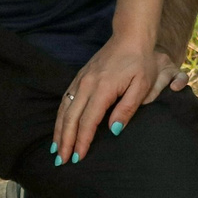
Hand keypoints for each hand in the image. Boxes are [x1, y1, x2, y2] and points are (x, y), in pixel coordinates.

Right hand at [56, 35, 184, 162]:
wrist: (130, 37)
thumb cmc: (140, 62)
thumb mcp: (142, 85)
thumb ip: (127, 108)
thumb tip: (114, 130)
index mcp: (102, 89)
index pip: (88, 121)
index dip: (82, 141)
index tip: (78, 158)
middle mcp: (86, 85)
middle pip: (71, 118)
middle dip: (65, 141)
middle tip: (62, 161)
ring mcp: (80, 80)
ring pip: (64, 109)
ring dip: (59, 130)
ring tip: (56, 149)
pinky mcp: (80, 77)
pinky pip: (65, 99)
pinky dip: (60, 116)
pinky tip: (59, 127)